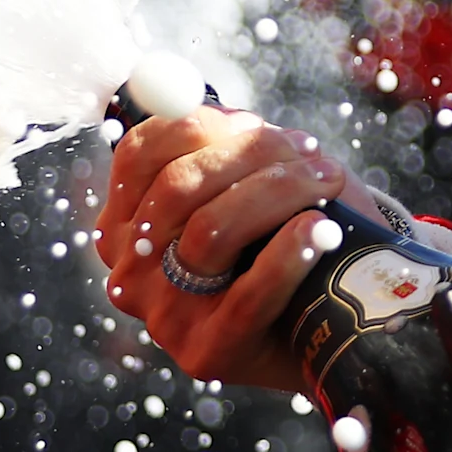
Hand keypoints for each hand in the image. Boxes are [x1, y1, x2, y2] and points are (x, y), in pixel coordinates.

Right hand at [95, 110, 401, 391]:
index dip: (203, 126)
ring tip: (326, 182)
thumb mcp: (245, 183)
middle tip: (312, 150)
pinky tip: (321, 230)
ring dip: (280, 193)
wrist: (326, 320)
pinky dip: (289, 253)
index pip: (141, 153)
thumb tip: (189, 97)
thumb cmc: (282, 238)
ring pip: (211, 231)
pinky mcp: (206, 353)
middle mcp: (130, 271)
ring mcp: (163, 317)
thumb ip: (215, 143)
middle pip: (180, 185)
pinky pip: (246, 294)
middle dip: (254, 155)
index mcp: (124, 223)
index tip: (257, 122)